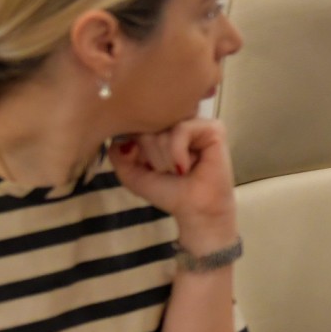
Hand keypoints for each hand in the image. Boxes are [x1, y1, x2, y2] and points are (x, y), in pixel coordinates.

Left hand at [113, 119, 236, 249]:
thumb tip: (117, 136)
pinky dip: (177, 151)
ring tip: (180, 171)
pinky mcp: (213, 128)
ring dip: (166, 158)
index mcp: (165, 130)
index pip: (138, 126)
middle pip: (149, 127)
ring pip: (164, 129)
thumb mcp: (134, 175)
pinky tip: (185, 167)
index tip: (153, 169)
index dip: (139, 151)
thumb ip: (117, 155)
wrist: (196, 209)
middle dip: (153, 156)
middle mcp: (181, 122)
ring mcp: (197, 124)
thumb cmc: (170, 193)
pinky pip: (181, 130)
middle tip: (170, 172)